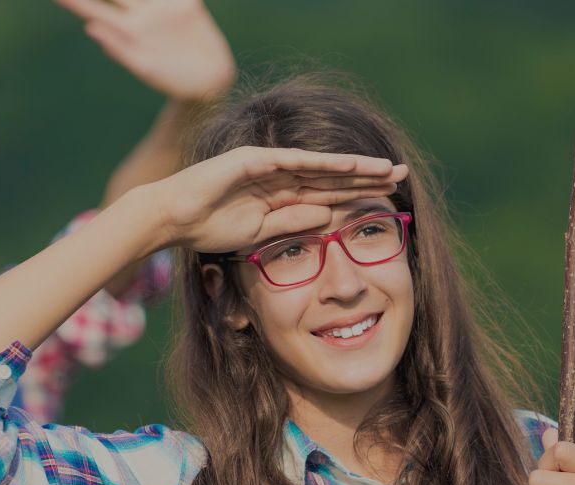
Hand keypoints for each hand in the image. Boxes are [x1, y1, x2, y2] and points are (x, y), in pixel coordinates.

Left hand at [57, 0, 235, 101]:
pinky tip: (148, 2)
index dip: (73, 0)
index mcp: (126, 29)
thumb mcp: (144, 68)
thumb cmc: (174, 80)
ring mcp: (162, 6)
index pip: (92, 7)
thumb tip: (90, 27)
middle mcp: (141, 12)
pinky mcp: (186, 2)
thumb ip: (118, 48)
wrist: (210, 82)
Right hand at [145, 146, 408, 252]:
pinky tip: (348, 165)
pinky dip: (321, 163)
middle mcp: (279, 175)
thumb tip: (327, 216)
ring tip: (385, 169)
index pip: (328, 192)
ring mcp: (267, 165)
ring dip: (353, 167)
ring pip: (320, 166)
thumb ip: (292, 223)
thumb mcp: (260, 234)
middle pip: (332, 176)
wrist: (172, 218)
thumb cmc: (208, 227)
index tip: (390, 197)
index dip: (359, 193)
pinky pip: (294, 162)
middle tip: (403, 174)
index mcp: (281, 194)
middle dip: (367, 176)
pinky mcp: (253, 160)